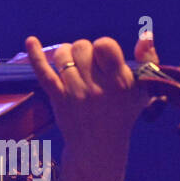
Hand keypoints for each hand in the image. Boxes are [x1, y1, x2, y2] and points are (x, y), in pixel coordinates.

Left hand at [25, 34, 158, 170]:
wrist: (99, 147)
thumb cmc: (123, 113)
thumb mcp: (144, 90)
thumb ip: (148, 60)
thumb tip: (147, 34)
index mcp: (120, 82)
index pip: (104, 45)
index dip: (102, 46)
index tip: (104, 57)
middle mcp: (97, 87)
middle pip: (82, 47)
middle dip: (84, 50)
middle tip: (89, 64)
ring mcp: (75, 93)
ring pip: (63, 55)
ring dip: (67, 54)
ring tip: (73, 65)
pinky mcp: (58, 99)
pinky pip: (44, 72)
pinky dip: (36, 55)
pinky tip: (31, 41)